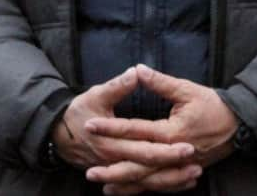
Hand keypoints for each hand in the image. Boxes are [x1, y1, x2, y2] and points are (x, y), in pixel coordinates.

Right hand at [50, 67, 198, 191]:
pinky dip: (163, 186)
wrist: (60, 135)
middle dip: (174, 166)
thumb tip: (136, 72)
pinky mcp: (119, 173)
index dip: (167, 148)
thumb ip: (117, 86)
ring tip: (194, 176)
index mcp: (112, 142)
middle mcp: (116, 160)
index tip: (188, 144)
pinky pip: (143, 186)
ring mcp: (118, 170)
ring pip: (148, 182)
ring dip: (172, 181)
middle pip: (150, 168)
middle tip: (196, 162)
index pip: (145, 148)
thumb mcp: (96, 95)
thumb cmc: (78, 113)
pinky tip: (180, 183)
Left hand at [84, 64, 237, 193]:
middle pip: (138, 165)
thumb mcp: (186, 89)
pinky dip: (145, 189)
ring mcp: (180, 166)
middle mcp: (173, 154)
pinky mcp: (185, 170)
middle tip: (90, 172)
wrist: (240, 125)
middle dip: (113, 170)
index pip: (134, 131)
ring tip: (104, 187)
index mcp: (171, 132)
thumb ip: (159, 82)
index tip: (89, 126)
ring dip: (126, 184)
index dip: (110, 128)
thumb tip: (137, 69)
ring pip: (149, 180)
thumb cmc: (213, 105)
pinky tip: (129, 190)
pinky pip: (162, 185)